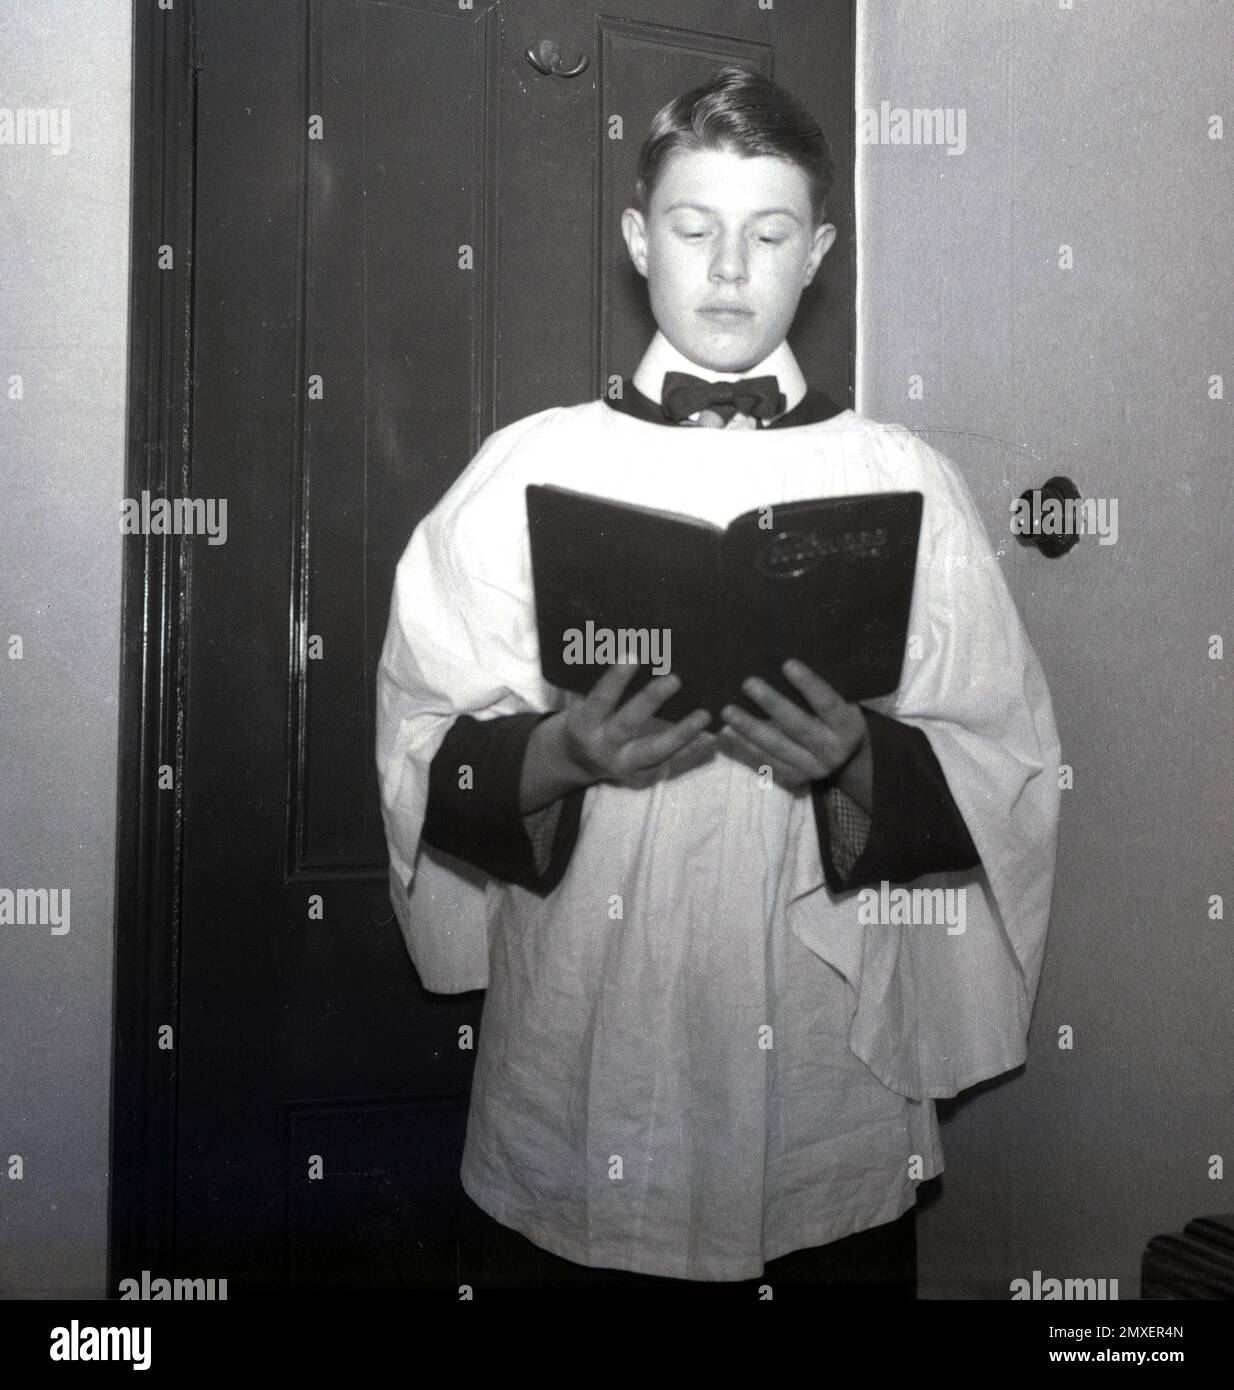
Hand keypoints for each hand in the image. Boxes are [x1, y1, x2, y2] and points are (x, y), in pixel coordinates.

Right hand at [520, 663, 710, 810]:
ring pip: (655, 749)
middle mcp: (603, 746)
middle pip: (628, 723)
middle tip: (674, 679)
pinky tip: (711, 736)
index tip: (633, 655)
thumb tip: (638, 650)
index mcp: (584, 724)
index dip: (615, 679)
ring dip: (682, 733)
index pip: (600, 699)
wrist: (575, 762)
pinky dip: (690, 749)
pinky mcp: (640, 774)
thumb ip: (605, 687)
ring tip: (705, 715)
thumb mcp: (584, 704)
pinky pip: (668, 761)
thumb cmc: (584, 719)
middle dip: (650, 701)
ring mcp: (623, 763)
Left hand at [718, 659, 871, 807]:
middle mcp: (832, 750)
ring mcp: (812, 768)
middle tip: (748, 683)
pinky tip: (728, 731)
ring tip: (728, 710)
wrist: (847, 757)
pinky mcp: (795, 777)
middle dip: (772, 704)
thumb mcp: (844, 701)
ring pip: (777, 747)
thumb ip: (826, 686)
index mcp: (848, 726)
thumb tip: (788, 660)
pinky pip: (767, 761)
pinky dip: (746, 746)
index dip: (808, 684)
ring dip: (750, 728)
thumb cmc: (837, 715)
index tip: (787, 664)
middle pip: (798, 726)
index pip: (828, 703)